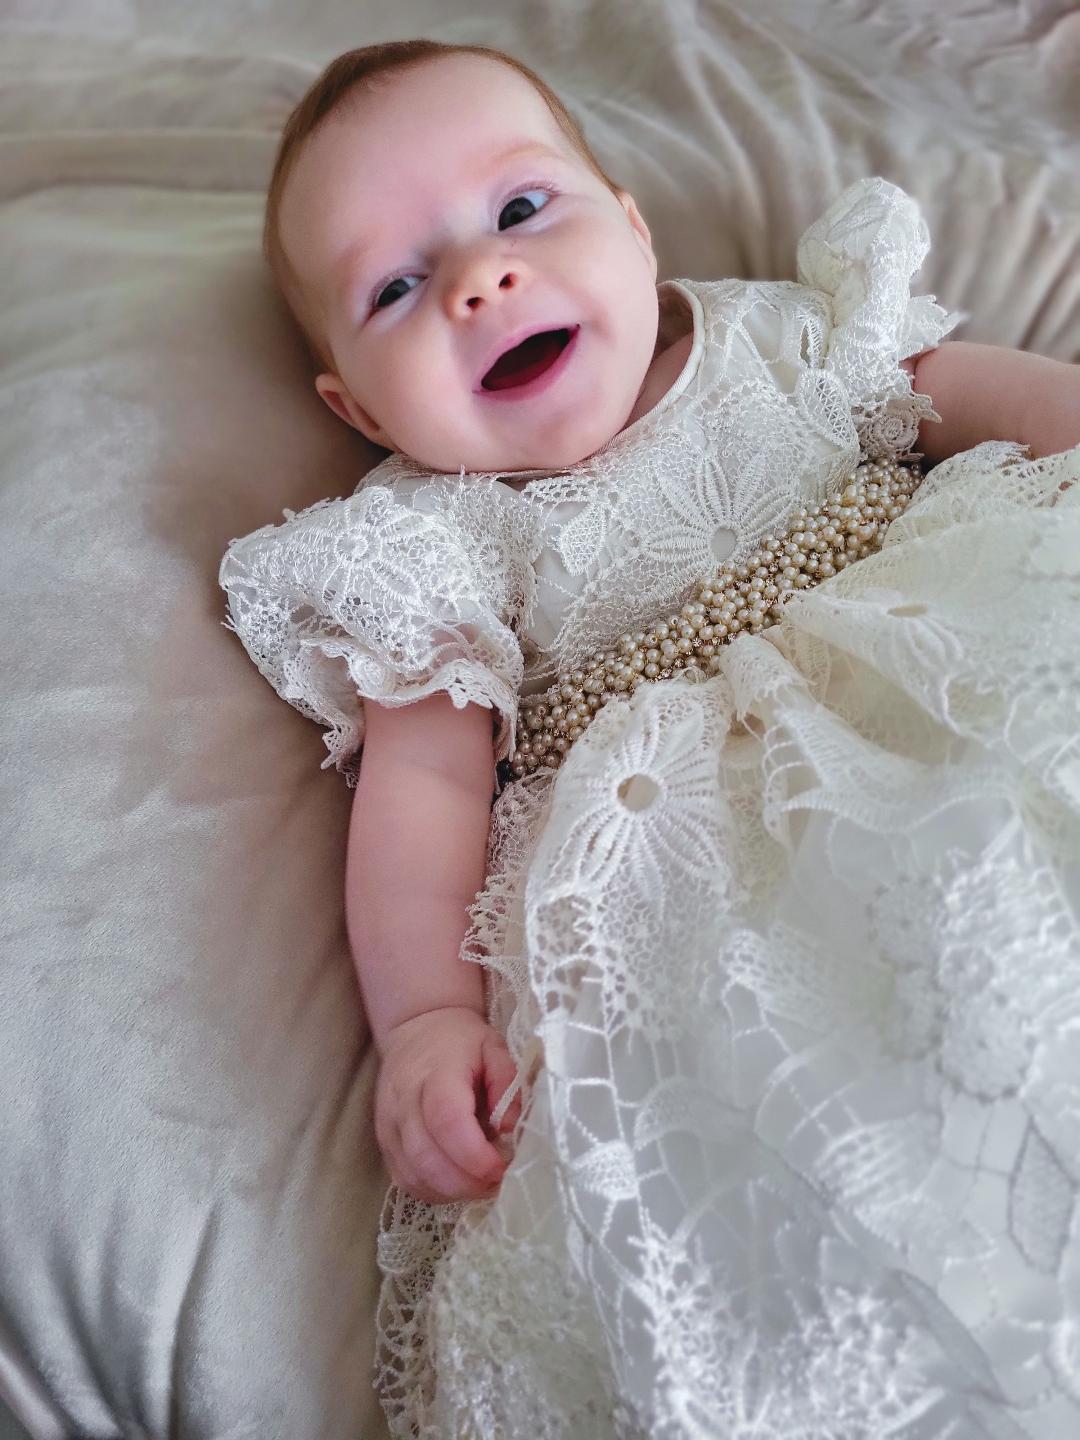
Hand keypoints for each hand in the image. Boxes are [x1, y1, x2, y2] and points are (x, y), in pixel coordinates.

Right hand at [375, 1006, 522, 1204]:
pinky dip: (433, 1190)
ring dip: (452, 1191)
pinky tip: (457, 1183)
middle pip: (428, 1158)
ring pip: (414, 1175)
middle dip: (467, 1182)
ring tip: (481, 1184)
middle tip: (497, 1182)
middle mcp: (404, 1102)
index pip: (447, 1122)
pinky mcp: (384, 1142)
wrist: (416, 1029)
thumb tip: (509, 1127)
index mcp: (435, 1074)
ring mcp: (389, 1125)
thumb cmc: (461, 1041)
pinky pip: (405, 1180)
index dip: (475, 1155)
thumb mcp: (494, 1047)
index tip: (502, 1166)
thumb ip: (507, 1082)